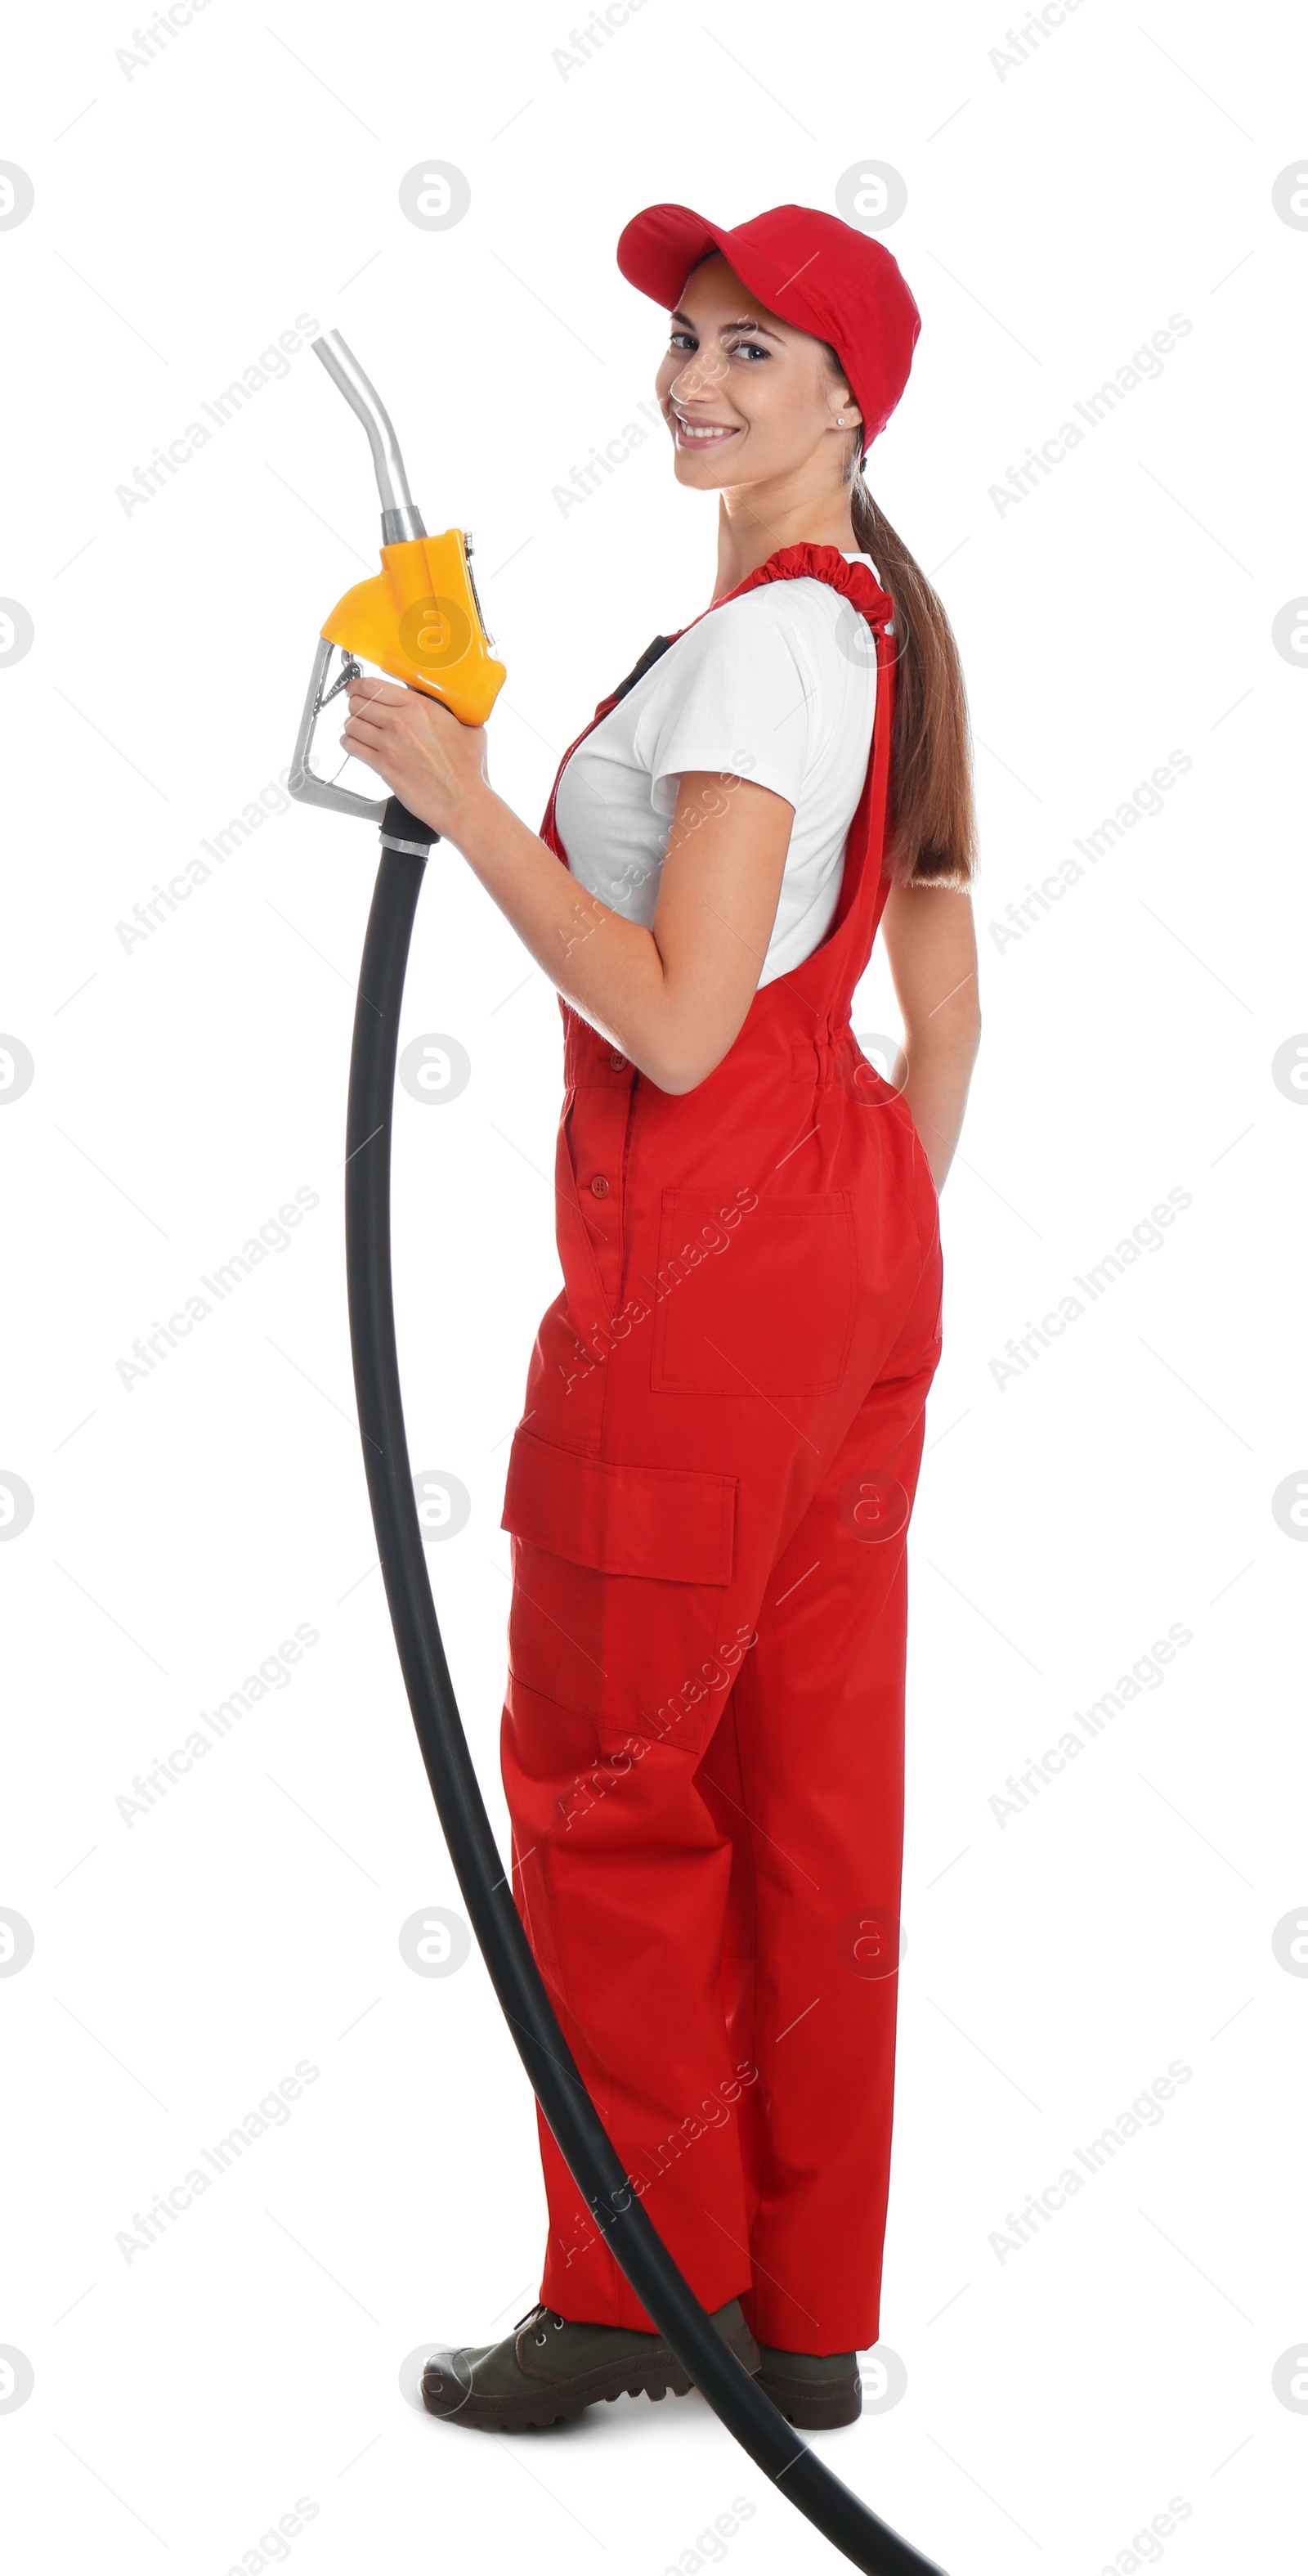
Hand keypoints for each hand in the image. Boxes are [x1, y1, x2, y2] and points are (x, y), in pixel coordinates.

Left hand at [340, 674, 489, 840]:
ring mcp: (389, 744)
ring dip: (352, 726)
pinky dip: (349, 744)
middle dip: (355, 706)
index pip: (373, 686)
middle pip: (359, 703)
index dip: (359, 686)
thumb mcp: (467, 728)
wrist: (462, 801)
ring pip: (352, 723)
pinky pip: (352, 747)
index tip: (356, 689)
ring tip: (357, 730)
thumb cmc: (468, 770)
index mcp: (420, 707)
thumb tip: (446, 706)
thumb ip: (450, 713)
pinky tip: (355, 745)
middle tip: (358, 711)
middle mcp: (401, 722)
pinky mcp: (383, 766)